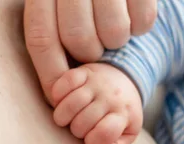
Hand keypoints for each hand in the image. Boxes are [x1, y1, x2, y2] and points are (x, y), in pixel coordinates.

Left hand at [24, 0, 156, 104]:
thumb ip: (49, 45)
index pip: (41, 38)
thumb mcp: (56, 18)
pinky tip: (131, 17)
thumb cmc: (82, 9)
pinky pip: (142, 21)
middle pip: (77, 36)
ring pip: (113, 31)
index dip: (50, 71)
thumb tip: (53, 94)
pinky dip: (139, 27)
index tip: (57, 91)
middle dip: (87, 55)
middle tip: (94, 49)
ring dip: (115, 41)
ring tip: (111, 32)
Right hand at [52, 63, 142, 143]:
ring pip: (71, 104)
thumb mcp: (126, 134)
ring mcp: (97, 83)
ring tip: (66, 120)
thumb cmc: (122, 114)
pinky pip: (65, 81)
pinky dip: (58, 94)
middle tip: (79, 129)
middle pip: (83, 122)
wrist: (125, 80)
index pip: (104, 133)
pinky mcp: (84, 72)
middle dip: (77, 131)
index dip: (92, 142)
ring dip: (63, 117)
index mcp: (123, 114)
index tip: (90, 141)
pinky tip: (60, 102)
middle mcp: (111, 97)